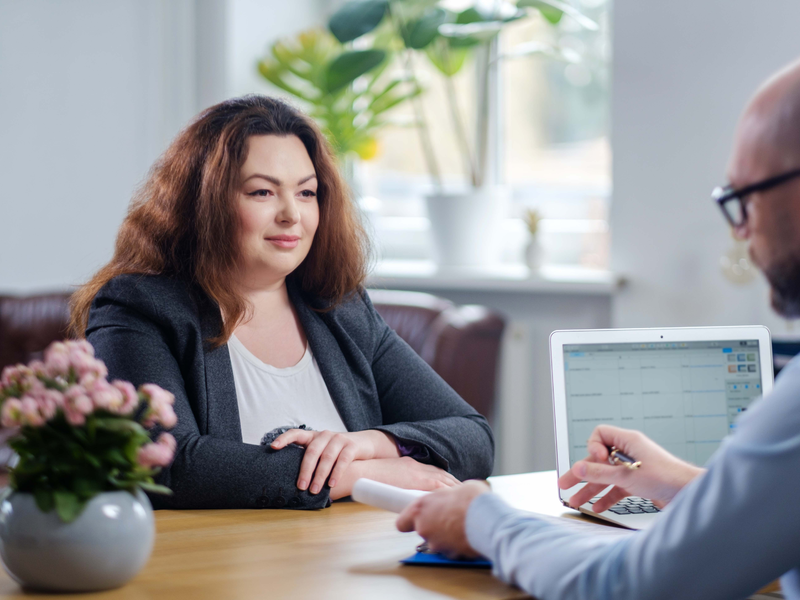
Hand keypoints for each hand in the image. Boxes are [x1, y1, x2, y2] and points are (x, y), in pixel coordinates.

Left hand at [271, 429, 399, 493]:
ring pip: (327, 457)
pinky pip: (342, 460)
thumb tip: (291, 479)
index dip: (284, 439)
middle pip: (312, 451)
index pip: (296, 433)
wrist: (364, 444)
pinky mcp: (351, 445)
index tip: (273, 447)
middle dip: (305, 470)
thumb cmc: (337, 452)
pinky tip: (331, 483)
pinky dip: (336, 473)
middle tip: (300, 486)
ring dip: (320, 475)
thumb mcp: (322, 451)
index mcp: (313, 436)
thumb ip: (310, 459)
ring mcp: (339, 439)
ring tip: (315, 489)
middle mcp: (325, 435)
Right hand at [329, 457, 460, 499]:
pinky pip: (437, 486)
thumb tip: (405, 494)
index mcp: (411, 464)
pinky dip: (448, 491)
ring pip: (443, 479)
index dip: (446, 478)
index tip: (454, 484)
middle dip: (454, 483)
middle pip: (442, 474)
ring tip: (466, 494)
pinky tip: (456, 497)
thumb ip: (400, 483)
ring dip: (455, 487)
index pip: (434, 471)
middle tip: (467, 490)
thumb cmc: (371, 476)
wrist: (362, 471)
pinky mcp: (416, 480)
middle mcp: (417, 466)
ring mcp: (418, 472)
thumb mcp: (389, 477)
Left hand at [396, 481, 489, 558]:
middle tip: (449, 517)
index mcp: (420, 508)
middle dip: (434, 527)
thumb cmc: (472, 499)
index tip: (416, 519)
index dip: (409, 521)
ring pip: (437, 542)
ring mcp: (436, 543)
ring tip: (462, 525)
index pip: (402, 523)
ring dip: (446, 536)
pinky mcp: (450, 554)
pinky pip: (451, 550)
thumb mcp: (457, 488)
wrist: (488, 517)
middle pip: (422, 531)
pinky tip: (468, 534)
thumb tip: (453, 496)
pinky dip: (457, 544)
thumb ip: (447, 496)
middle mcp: (424, 528)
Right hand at [558, 425, 703, 511]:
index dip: (593, 448)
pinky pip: (616, 487)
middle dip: (582, 473)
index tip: (597, 461)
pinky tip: (598, 507)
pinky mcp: (638, 482)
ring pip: (606, 476)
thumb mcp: (628, 476)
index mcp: (628, 442)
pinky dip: (607, 496)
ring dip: (591, 488)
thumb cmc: (667, 478)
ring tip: (576, 501)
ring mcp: (633, 468)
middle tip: (565, 484)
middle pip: (598, 459)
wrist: (690, 493)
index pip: (600, 435)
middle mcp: (629, 453)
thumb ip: (601, 473)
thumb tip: (578, 469)